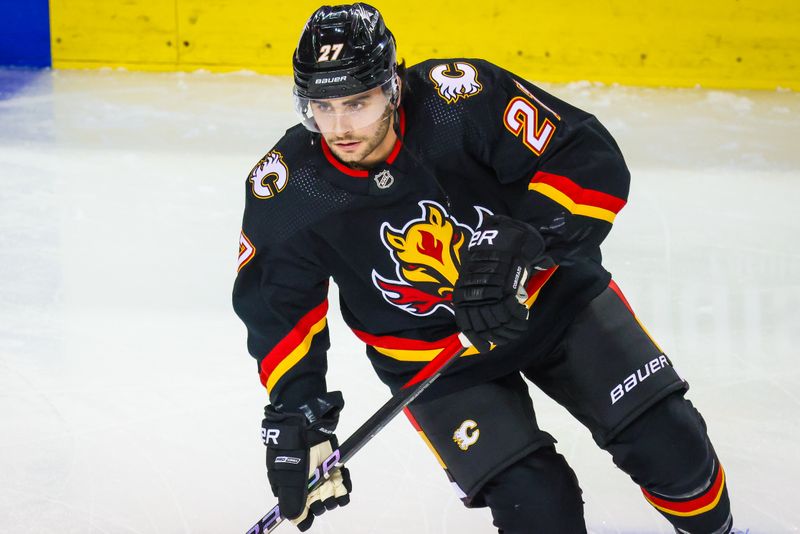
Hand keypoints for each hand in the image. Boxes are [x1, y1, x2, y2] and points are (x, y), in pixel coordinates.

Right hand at [262, 392, 351, 530]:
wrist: (305, 423)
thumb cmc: (294, 452)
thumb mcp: (289, 477)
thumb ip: (292, 500)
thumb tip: (295, 521)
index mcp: (291, 490)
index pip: (302, 513)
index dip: (308, 514)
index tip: (313, 507)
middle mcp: (306, 486)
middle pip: (320, 505)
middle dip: (323, 500)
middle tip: (323, 489)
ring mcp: (320, 476)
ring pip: (333, 496)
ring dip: (336, 492)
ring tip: (334, 481)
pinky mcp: (332, 467)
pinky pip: (343, 483)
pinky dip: (345, 481)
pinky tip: (341, 473)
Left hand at [452, 214, 549, 351]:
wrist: (502, 243)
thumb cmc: (488, 262)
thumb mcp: (473, 282)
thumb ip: (474, 301)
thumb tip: (472, 326)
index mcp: (462, 296)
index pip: (467, 325)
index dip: (476, 339)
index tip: (484, 348)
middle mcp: (474, 298)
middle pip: (486, 328)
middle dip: (498, 336)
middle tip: (506, 337)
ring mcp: (490, 296)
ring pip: (500, 324)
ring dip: (511, 330)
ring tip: (517, 328)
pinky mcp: (506, 292)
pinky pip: (514, 314)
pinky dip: (520, 319)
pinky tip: (523, 316)